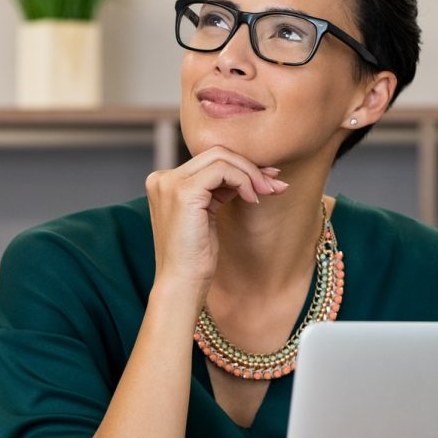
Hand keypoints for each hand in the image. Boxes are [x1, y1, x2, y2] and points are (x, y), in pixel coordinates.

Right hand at [145, 147, 287, 300]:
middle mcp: (162, 179)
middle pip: (215, 153)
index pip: (208, 160)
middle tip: (276, 184)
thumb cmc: (194, 259)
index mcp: (164, 183)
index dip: (242, 166)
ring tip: (269, 193)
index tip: (268, 180)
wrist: (181, 285)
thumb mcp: (207, 215)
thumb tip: (253, 171)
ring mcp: (169, 183)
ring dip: (251, 174)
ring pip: (221, 158)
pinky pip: (223, 171)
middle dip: (250, 167)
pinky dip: (244, 181)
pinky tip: (253, 199)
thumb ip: (219, 190)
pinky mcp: (183, 192)